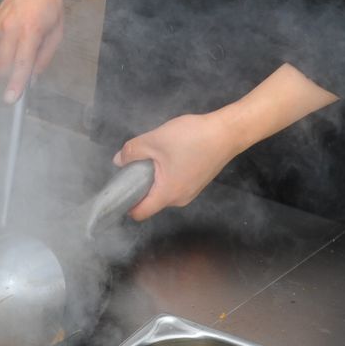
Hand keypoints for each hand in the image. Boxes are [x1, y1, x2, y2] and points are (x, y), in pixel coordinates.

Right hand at [0, 0, 65, 102]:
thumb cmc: (50, 4)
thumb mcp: (57, 33)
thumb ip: (44, 58)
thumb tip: (32, 80)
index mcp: (30, 31)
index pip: (20, 64)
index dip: (15, 84)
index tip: (11, 100)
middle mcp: (9, 29)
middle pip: (3, 67)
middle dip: (12, 76)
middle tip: (27, 71)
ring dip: (11, 61)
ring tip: (27, 42)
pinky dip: (7, 50)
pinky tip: (18, 36)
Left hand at [113, 112, 244, 221]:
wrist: (227, 132)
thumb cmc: (191, 138)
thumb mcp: (154, 140)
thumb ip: (132, 152)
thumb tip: (119, 161)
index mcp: (167, 194)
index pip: (140, 213)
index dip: (125, 204)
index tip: (117, 189)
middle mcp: (180, 199)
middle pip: (151, 200)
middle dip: (139, 184)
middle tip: (135, 162)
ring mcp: (191, 192)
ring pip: (163, 190)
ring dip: (154, 176)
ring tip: (154, 153)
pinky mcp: (198, 182)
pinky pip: (175, 183)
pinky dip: (167, 173)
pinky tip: (170, 153)